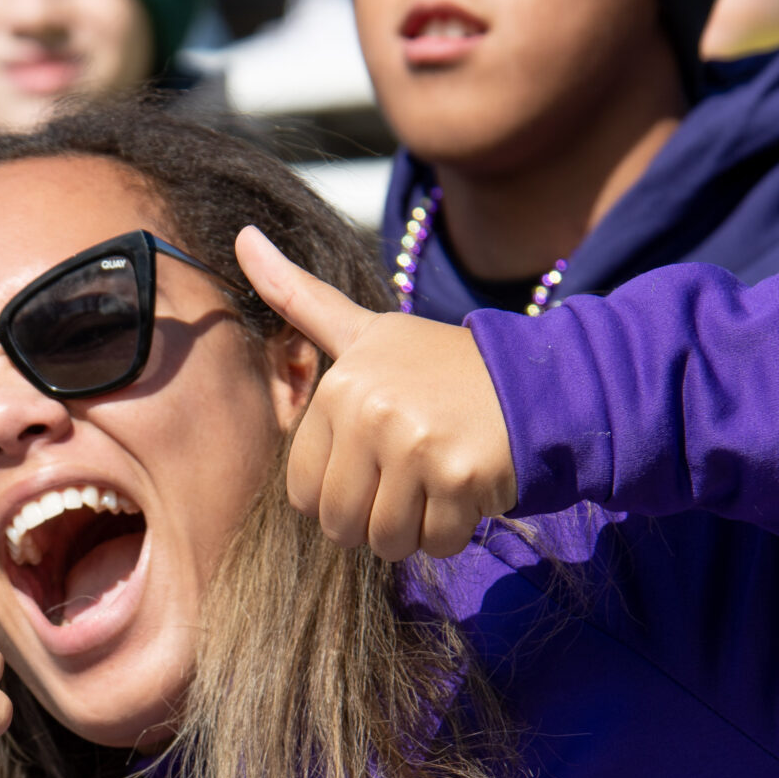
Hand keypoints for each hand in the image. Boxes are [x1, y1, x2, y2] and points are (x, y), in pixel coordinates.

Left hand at [236, 226, 516, 560]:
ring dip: (415, 530)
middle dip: (375, 519)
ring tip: (437, 483)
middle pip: (341, 524)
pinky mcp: (459, 477)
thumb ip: (299, 297)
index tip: (376, 461)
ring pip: (387, 541)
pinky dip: (454, 531)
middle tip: (412, 478)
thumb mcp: (366, 330)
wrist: (537, 381)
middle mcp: (371, 411)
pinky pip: (437, 543)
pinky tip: (468, 489)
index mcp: (340, 386)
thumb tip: (240, 234)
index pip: (304, 494)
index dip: (341, 492)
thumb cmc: (440, 368)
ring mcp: (415, 444)